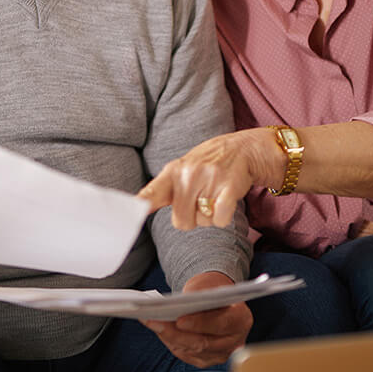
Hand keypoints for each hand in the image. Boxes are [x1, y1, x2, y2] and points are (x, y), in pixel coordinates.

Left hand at [138, 129, 277, 229]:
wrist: (240, 149)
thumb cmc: (205, 166)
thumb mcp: (180, 170)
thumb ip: (161, 190)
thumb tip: (139, 207)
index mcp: (172, 172)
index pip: (152, 192)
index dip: (141, 204)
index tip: (132, 212)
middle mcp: (188, 175)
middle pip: (181, 221)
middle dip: (192, 218)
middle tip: (200, 200)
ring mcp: (209, 180)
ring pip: (202, 222)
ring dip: (209, 217)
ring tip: (214, 195)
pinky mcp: (229, 188)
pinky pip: (220, 220)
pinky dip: (223, 218)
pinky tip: (225, 201)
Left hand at [139, 271, 252, 366]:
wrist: (216, 301)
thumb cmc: (211, 290)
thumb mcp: (207, 286)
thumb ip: (196, 296)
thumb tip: (172, 307)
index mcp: (241, 319)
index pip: (221, 324)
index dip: (200, 323)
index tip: (180, 320)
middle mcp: (235, 341)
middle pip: (203, 342)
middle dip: (176, 333)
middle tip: (154, 322)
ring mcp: (221, 354)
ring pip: (191, 350)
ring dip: (169, 337)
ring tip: (151, 323)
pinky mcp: (206, 360)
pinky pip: (186, 354)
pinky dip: (170, 342)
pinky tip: (158, 330)